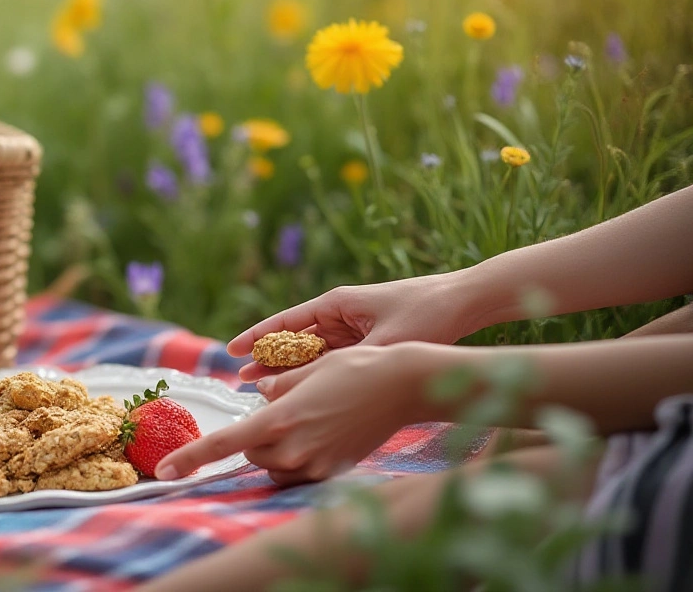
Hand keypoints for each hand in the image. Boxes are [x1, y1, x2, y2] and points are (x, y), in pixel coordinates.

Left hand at [156, 344, 438, 484]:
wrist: (405, 387)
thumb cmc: (356, 370)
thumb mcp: (309, 371)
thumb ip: (277, 386)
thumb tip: (259, 393)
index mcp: (280, 419)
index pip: (225, 445)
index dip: (190, 459)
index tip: (164, 473)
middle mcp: (293, 448)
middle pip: (250, 452)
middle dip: (256, 434)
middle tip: (284, 408)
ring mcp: (314, 464)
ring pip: (273, 464)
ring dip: (276, 446)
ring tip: (309, 416)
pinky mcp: (331, 471)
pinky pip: (298, 470)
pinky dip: (297, 454)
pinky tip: (322, 430)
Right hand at [229, 273, 478, 382]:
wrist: (464, 303)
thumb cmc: (425, 314)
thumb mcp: (386, 343)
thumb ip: (351, 364)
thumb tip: (319, 388)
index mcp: (336, 304)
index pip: (285, 322)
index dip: (256, 337)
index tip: (232, 351)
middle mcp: (339, 315)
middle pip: (294, 340)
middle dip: (268, 360)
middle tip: (242, 382)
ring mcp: (352, 329)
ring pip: (311, 353)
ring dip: (290, 370)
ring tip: (263, 391)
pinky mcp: (366, 343)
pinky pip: (332, 360)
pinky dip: (315, 374)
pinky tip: (302, 391)